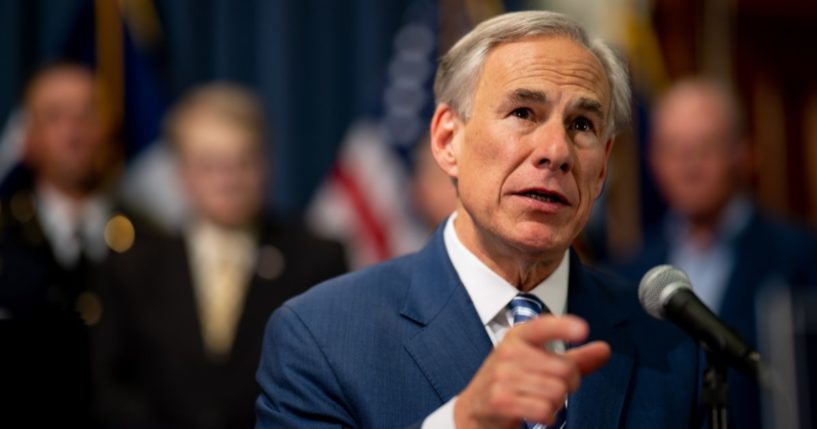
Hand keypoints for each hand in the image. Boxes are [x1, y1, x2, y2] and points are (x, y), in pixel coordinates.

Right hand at [453, 315, 610, 428]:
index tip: (582, 330)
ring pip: (557, 391)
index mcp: (518, 336)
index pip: (542, 326)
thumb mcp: (539, 363)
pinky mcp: (500, 400)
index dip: (563, 327)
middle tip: (553, 388)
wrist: (476, 408)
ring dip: (556, 403)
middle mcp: (508, 352)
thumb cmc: (511, 382)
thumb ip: (574, 358)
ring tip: (539, 400)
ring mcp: (502, 376)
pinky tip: (536, 413)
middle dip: (568, 384)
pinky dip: (546, 416)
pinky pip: (543, 409)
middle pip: (564, 368)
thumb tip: (605, 349)